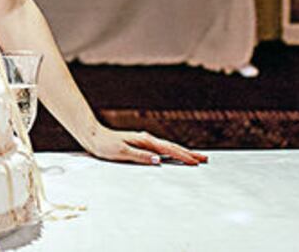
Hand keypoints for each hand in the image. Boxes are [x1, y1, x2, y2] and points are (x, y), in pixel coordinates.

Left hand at [83, 126, 207, 165]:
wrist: (93, 136)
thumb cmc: (105, 145)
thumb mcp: (122, 153)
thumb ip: (140, 156)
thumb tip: (158, 160)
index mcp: (145, 141)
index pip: (168, 150)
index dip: (183, 156)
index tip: (196, 162)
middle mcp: (147, 139)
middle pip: (172, 147)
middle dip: (189, 153)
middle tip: (205, 159)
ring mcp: (145, 141)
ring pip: (168, 147)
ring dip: (183, 152)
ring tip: (195, 157)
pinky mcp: (141, 144)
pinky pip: (161, 149)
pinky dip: (172, 152)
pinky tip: (175, 155)